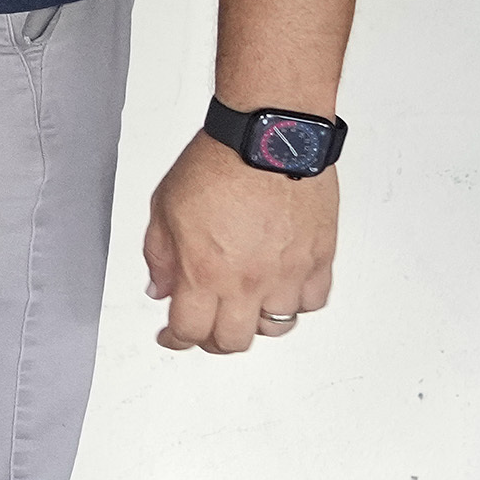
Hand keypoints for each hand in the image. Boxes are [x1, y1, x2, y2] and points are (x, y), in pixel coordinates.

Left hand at [141, 134, 336, 353]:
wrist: (267, 139)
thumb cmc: (218, 164)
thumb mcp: (164, 209)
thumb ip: (160, 256)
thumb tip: (161, 288)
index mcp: (204, 272)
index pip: (190, 331)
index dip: (176, 340)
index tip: (173, 337)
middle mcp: (248, 281)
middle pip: (233, 340)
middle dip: (213, 339)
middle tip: (206, 327)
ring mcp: (287, 273)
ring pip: (277, 326)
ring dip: (256, 321)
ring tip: (245, 306)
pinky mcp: (318, 258)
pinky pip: (312, 300)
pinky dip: (296, 301)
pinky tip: (282, 288)